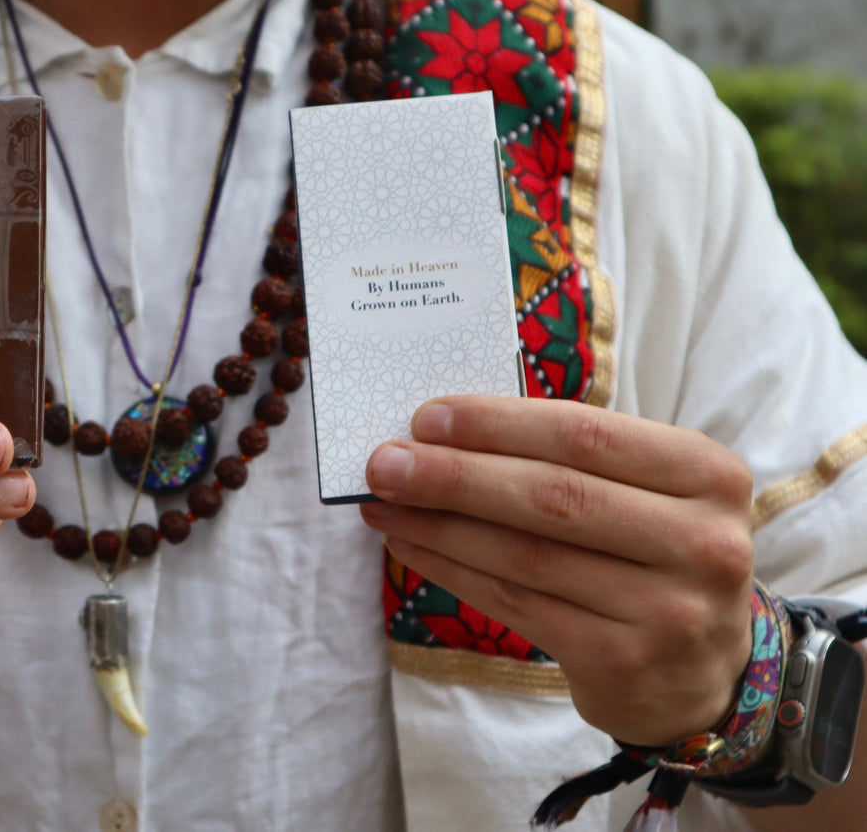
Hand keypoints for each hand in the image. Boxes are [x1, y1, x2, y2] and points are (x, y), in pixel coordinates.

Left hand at [360, 395, 755, 745]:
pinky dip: (452, 569)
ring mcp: (668, 608)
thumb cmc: (652, 555)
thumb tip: (443, 431)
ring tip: (383, 502)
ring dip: (439, 525)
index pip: (586, 435)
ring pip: (525, 554)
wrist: (703, 674)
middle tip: (384, 462)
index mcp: (708, 474)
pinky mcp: (623, 660)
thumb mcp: (647, 493)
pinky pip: (515, 603)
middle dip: (454, 475)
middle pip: (553, 495)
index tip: (425, 417)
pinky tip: (411, 545)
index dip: (497, 424)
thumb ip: (571, 458)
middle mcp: (702, 541)